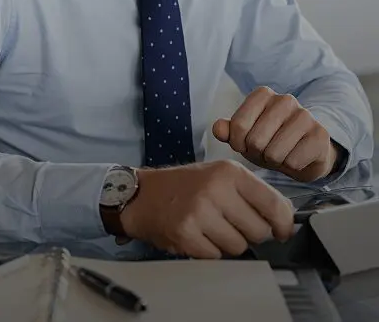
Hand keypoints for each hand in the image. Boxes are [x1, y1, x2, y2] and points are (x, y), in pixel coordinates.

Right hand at [120, 160, 293, 258]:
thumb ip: (253, 194)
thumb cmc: (184, 186)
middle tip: (229, 223)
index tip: (279, 230)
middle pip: (259, 231)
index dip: (282, 224)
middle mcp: (215, 188)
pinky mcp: (185, 232)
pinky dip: (208, 251)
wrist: (141, 195)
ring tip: (209, 228)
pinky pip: (216, 256)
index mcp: (229, 172)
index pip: (275, 205)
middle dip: (249, 233)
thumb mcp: (219, 176)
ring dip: (227, 244)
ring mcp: (199, 211)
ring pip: (239, 247)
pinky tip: (196, 235)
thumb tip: (286, 221)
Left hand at [212, 86, 337, 182]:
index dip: (237, 143)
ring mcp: (305, 115)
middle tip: (264, 152)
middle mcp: (285, 100)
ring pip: (274, 152)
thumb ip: (228, 130)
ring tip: (279, 156)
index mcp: (262, 94)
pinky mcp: (321, 134)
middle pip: (255, 139)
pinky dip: (291, 167)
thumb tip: (218, 129)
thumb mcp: (243, 136)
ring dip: (273, 161)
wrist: (303, 155)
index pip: (238, 125)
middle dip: (256, 153)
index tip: (244, 146)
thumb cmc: (268, 142)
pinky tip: (295, 159)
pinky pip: (293, 161)